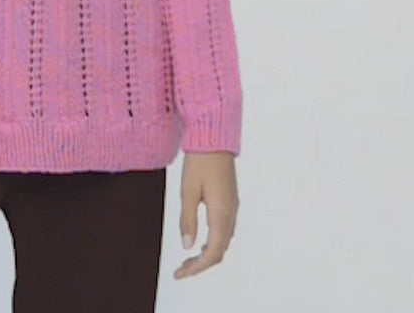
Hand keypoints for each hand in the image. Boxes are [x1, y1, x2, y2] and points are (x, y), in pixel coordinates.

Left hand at [173, 151, 238, 279]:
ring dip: (207, 254)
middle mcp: (231, 214)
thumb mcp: (188, 190)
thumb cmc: (199, 161)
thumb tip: (187, 246)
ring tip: (188, 260)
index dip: (197, 267)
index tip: (180, 274)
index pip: (212, 252)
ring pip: (223, 241)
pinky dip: (213, 242)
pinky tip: (200, 241)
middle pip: (220, 250)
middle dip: (201, 264)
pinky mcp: (230, 201)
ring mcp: (232, 207)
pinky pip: (225, 230)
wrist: (214, 138)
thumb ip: (187, 219)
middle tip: (181, 270)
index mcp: (221, 213)